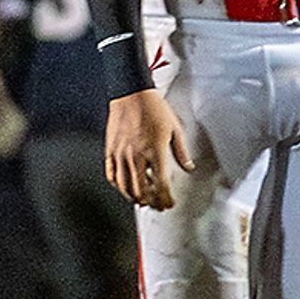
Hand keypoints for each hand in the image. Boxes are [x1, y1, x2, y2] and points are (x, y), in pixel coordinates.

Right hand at [104, 86, 188, 209]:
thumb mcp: (175, 128)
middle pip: (142, 191)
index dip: (166, 199)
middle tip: (157, 206)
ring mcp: (121, 154)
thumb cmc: (153, 108)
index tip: (169, 203)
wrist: (131, 93)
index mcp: (155, 152)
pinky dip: (118, 186)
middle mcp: (137, 156)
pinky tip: (124, 187)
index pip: (161, 185)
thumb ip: (181, 152)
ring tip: (142, 201)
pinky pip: (111, 175)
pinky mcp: (110, 150)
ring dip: (135, 198)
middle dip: (152, 203)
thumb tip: (188, 167)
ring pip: (125, 187)